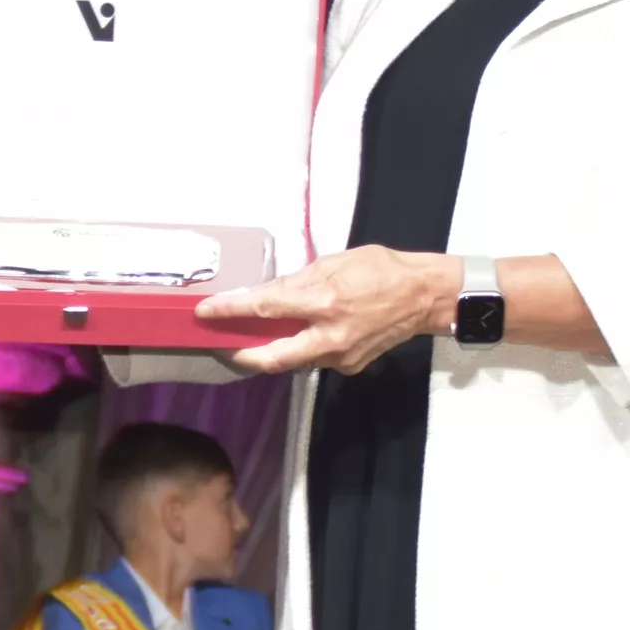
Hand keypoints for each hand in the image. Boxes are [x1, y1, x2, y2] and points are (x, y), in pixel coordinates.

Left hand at [196, 245, 457, 375]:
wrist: (424, 297)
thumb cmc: (380, 269)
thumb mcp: (332, 263)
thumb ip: (296, 282)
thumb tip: (263, 295)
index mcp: (324, 302)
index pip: (265, 308)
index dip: (230, 311)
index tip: (205, 312)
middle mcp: (329, 336)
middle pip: (271, 358)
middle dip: (241, 353)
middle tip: (222, 343)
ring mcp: (340, 356)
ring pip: (292, 360)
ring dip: (271, 351)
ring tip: (257, 336)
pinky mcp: (349, 366)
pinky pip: (314, 359)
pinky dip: (300, 348)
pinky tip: (299, 335)